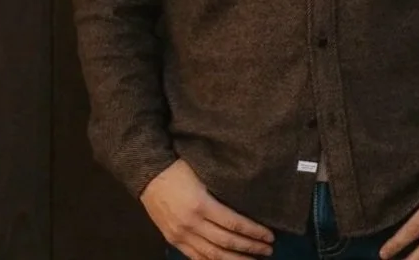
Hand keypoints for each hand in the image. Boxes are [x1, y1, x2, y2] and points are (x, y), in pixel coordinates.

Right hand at [141, 159, 275, 259]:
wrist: (148, 174)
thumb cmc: (179, 168)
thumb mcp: (202, 173)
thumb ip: (220, 189)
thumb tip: (245, 198)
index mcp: (201, 204)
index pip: (234, 223)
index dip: (253, 232)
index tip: (270, 235)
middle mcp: (192, 224)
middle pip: (227, 242)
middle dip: (250, 248)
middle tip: (268, 250)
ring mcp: (182, 235)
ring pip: (213, 255)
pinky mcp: (174, 240)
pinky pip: (197, 257)